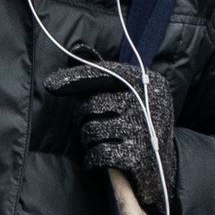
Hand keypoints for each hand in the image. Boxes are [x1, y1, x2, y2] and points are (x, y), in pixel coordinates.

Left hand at [46, 59, 177, 214]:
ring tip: (100, 142)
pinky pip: (97, 153)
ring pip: (90, 130)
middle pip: (92, 104)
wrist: (163, 167)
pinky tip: (97, 159)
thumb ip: (105, 73)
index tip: (50, 84)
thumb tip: (78, 48)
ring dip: (87, 140)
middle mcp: (147, 103)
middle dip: (82, 117)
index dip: (76, 78)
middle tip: (89, 125)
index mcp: (147, 82)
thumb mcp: (131, 95)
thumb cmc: (138, 125)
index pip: (105, 73)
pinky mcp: (137, 156)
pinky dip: (91, 158)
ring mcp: (143, 130)